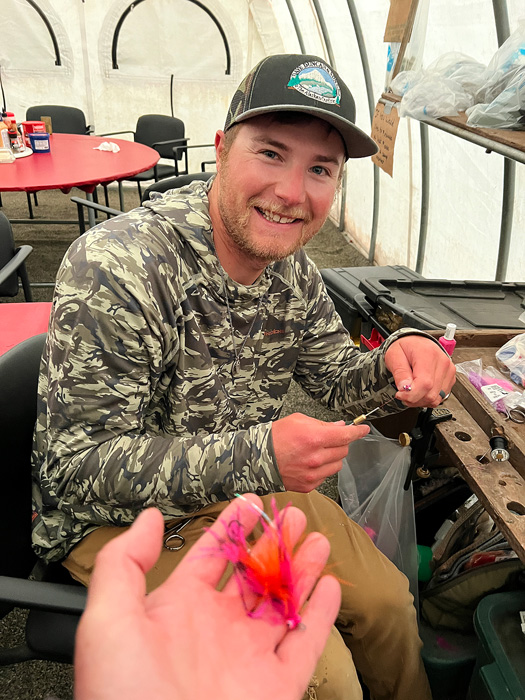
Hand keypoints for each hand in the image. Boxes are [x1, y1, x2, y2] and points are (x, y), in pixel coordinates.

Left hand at [75, 494, 340, 699]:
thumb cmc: (124, 694)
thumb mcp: (108, 620)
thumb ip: (124, 564)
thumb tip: (148, 517)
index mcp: (178, 609)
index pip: (212, 556)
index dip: (232, 526)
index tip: (252, 502)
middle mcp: (217, 629)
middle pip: (254, 575)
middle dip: (276, 543)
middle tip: (295, 515)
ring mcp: (249, 658)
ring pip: (284, 603)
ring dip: (303, 570)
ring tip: (319, 540)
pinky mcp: (276, 687)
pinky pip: (305, 645)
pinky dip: (322, 615)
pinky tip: (332, 587)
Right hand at [272, 413, 369, 491]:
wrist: (257, 459)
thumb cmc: (275, 437)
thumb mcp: (298, 421)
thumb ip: (322, 424)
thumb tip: (339, 427)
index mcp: (314, 438)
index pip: (346, 435)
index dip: (358, 432)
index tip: (363, 429)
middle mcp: (316, 458)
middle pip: (343, 450)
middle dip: (340, 443)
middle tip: (327, 439)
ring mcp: (313, 474)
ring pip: (338, 464)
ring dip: (333, 457)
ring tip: (317, 453)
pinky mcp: (309, 485)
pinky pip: (326, 476)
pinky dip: (323, 469)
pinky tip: (309, 464)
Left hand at [384, 335, 455, 407]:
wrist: (415, 342)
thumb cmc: (405, 347)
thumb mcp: (394, 355)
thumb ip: (399, 372)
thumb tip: (404, 388)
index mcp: (428, 354)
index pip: (425, 384)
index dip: (411, 394)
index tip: (400, 394)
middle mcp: (442, 363)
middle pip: (430, 394)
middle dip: (413, 399)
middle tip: (402, 393)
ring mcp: (448, 371)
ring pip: (435, 398)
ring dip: (420, 400)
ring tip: (410, 392)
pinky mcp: (450, 378)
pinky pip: (440, 397)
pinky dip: (427, 398)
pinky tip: (419, 391)